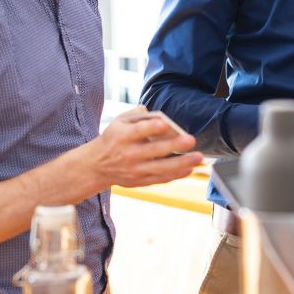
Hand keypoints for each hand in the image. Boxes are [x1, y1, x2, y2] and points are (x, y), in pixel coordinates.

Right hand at [79, 107, 202, 190]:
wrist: (96, 165)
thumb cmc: (113, 139)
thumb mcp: (118, 122)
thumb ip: (136, 115)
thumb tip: (153, 113)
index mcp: (121, 136)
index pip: (137, 131)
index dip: (150, 127)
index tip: (165, 124)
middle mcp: (127, 154)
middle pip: (153, 151)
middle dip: (173, 145)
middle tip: (191, 140)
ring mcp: (134, 170)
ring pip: (160, 168)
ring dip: (180, 164)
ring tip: (197, 158)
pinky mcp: (139, 181)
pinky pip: (159, 179)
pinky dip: (175, 175)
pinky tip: (189, 169)